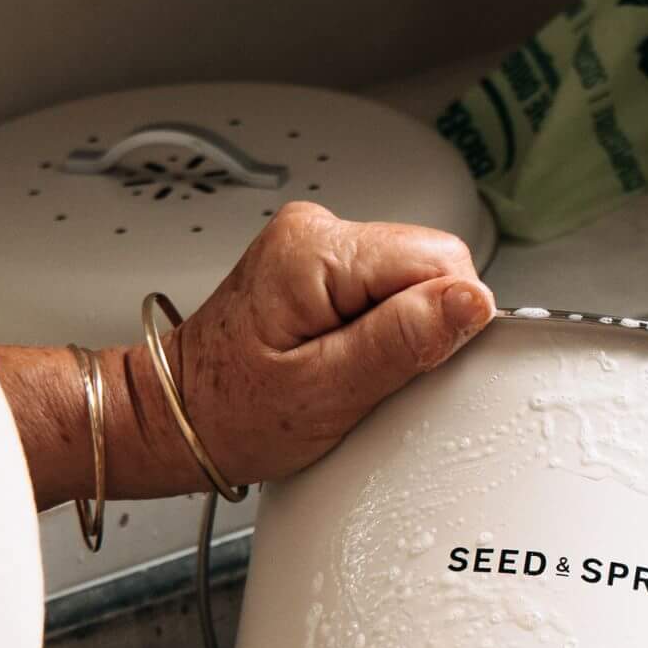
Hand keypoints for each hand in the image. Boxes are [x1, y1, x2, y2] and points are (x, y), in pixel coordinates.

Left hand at [0, 205, 494, 511]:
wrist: (176, 416)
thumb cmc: (231, 413)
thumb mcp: (326, 392)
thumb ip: (402, 341)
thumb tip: (471, 303)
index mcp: (318, 251)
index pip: (442, 260)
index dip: (446, 321)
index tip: (408, 366)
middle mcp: (318, 231)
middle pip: (431, 264)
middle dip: (423, 326)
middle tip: (371, 375)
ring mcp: (317, 246)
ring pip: (414, 279)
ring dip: (401, 330)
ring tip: (349, 368)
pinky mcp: (320, 267)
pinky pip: (386, 289)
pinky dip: (381, 329)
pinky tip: (345, 356)